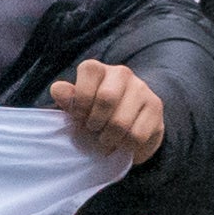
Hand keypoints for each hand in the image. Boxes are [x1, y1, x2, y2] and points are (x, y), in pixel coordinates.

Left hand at [49, 58, 164, 162]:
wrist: (129, 125)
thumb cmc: (96, 114)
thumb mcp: (77, 107)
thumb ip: (68, 99)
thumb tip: (57, 89)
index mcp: (98, 69)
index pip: (89, 71)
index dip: (81, 99)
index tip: (78, 116)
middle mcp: (122, 73)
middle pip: (107, 98)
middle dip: (95, 122)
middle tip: (92, 130)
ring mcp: (142, 88)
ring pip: (122, 121)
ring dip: (109, 138)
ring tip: (105, 139)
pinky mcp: (156, 106)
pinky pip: (137, 134)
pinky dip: (126, 145)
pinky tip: (122, 142)